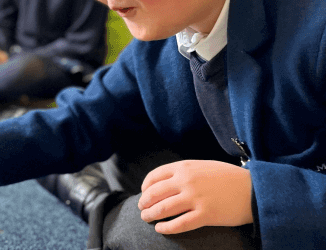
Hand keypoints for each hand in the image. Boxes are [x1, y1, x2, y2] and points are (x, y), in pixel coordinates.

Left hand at [138, 160, 252, 234]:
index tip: (144, 192)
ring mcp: (195, 198)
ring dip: (150, 214)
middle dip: (145, 202)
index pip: (155, 176)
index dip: (145, 186)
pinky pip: (179, 224)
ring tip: (146, 218)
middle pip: (155, 193)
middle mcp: (186, 181)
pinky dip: (166, 227)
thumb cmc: (228, 177)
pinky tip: (160, 228)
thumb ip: (184, 172)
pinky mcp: (205, 215)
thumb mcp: (203, 166)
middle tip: (142, 208)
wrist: (254, 189)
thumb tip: (165, 182)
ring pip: (163, 209)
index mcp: (185, 167)